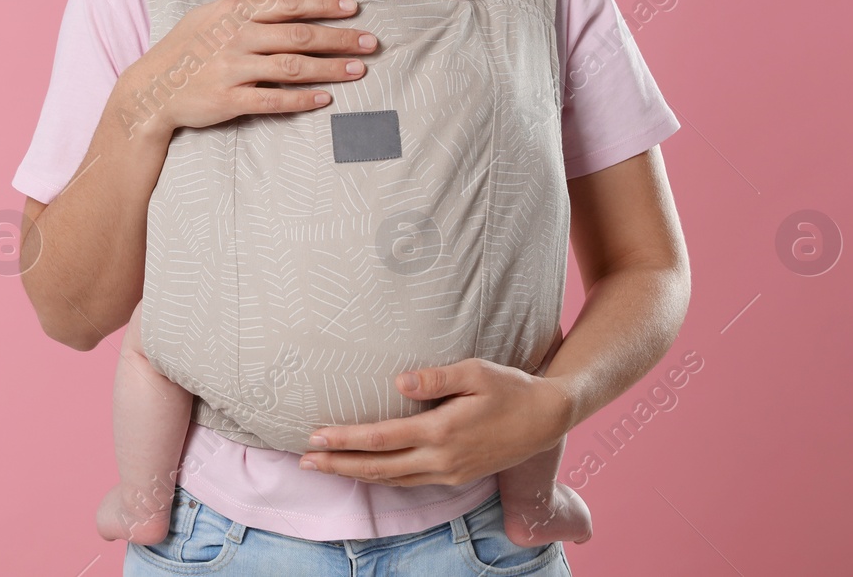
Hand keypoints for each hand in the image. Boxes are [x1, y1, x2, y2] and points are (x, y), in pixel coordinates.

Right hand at [123, 0, 377, 136]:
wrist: (151, 88)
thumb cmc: (185, 47)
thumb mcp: (211, 12)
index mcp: (236, 12)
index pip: (288, 3)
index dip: (324, 4)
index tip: (354, 7)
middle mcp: (237, 37)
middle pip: (298, 36)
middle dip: (339, 39)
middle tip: (370, 43)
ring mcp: (232, 69)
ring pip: (291, 68)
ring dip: (329, 69)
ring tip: (358, 71)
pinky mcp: (228, 100)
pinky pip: (272, 100)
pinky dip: (300, 99)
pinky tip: (325, 99)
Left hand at [296, 358, 576, 486]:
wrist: (548, 418)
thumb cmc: (511, 387)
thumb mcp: (476, 371)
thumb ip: (436, 377)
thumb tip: (399, 381)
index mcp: (442, 431)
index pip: (382, 439)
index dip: (345, 439)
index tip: (316, 436)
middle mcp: (442, 459)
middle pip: (379, 467)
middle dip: (338, 464)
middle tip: (304, 460)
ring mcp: (450, 472)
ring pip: (392, 479)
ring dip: (356, 474)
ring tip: (325, 466)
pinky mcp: (457, 476)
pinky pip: (410, 482)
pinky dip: (383, 478)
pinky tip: (367, 472)